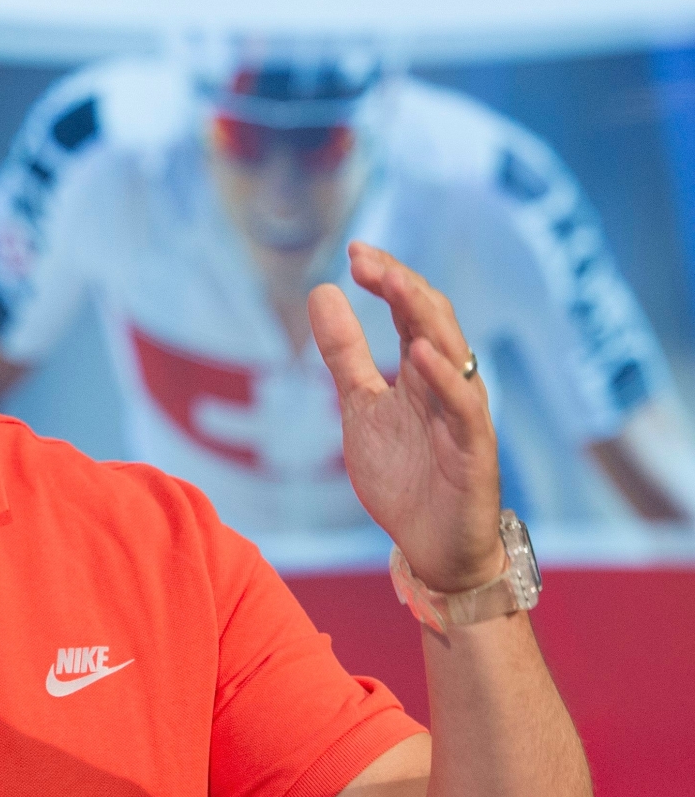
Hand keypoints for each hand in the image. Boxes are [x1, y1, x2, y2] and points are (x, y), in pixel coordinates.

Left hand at [309, 243, 504, 591]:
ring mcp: (464, 415)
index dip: (387, 279)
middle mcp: (449, 384)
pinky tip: (421, 355)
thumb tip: (322, 291)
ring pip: (455, 354)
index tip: (355, 252)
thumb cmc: (405, 474)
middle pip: (434, 320)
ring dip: (425, 317)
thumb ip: (345, 353)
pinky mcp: (475, 451)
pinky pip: (465, 410)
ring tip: (395, 285)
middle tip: (367, 258)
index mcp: (422, 371)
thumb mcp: (360, 405)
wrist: (430, 545)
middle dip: (403, 285)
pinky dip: (446, 380)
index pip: (411, 310)